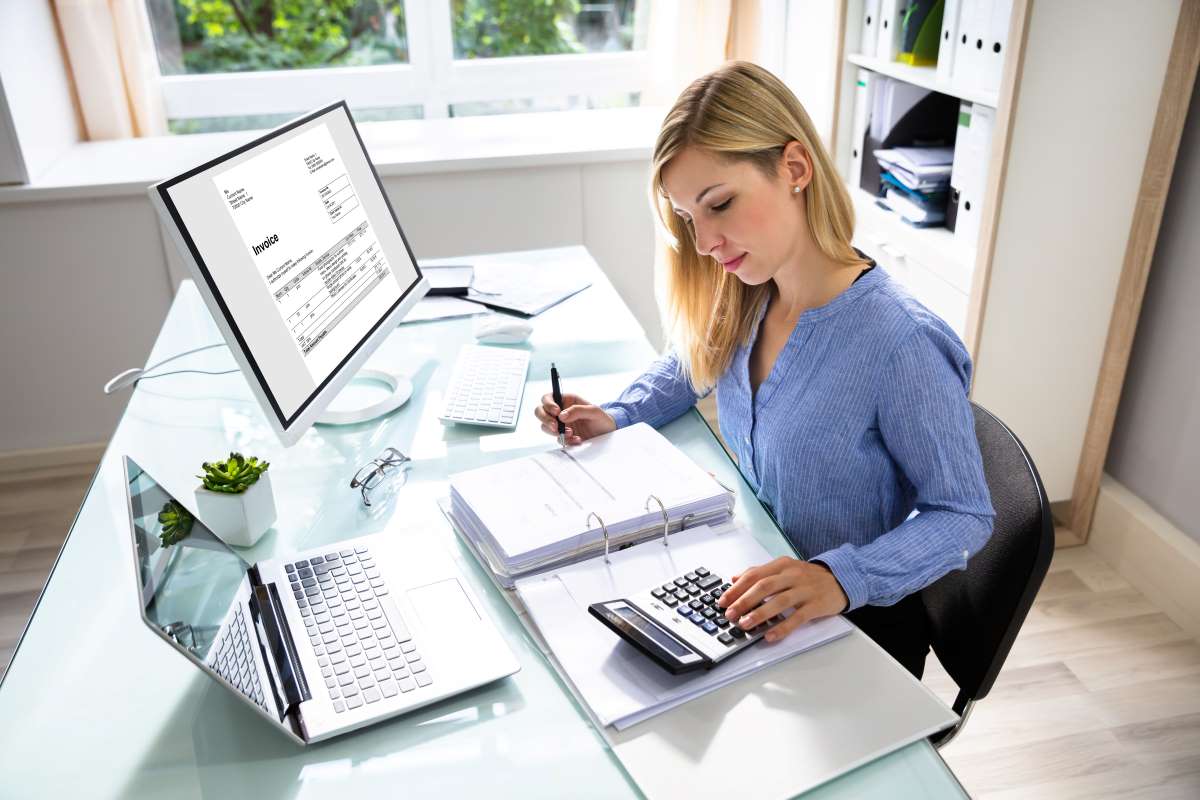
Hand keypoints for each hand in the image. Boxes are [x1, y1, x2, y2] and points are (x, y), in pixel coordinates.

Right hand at [533, 393, 615, 444]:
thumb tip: (561, 415)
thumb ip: (578, 410)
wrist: (607, 433)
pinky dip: (566, 440)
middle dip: (545, 419)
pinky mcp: (563, 436)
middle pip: (540, 411)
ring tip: (572, 433)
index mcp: (566, 400)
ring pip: (545, 426)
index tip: (556, 412)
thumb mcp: (594, 411)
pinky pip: (557, 439)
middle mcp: (560, 411)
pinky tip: (578, 439)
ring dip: (556, 432)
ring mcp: (560, 424)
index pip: (548, 397)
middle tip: (555, 426)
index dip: (548, 404)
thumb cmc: (602, 418)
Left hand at [717, 557, 847, 642]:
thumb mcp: (785, 568)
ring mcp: (805, 590)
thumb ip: (760, 573)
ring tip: (745, 624)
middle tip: (730, 614)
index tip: (723, 600)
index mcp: (782, 565)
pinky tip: (770, 636)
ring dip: (759, 614)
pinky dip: (782, 628)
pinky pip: (797, 618)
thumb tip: (735, 579)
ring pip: (779, 601)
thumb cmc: (809, 577)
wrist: (841, 579)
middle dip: (744, 601)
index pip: (754, 575)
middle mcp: (793, 575)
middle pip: (764, 587)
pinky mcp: (816, 605)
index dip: (736, 588)